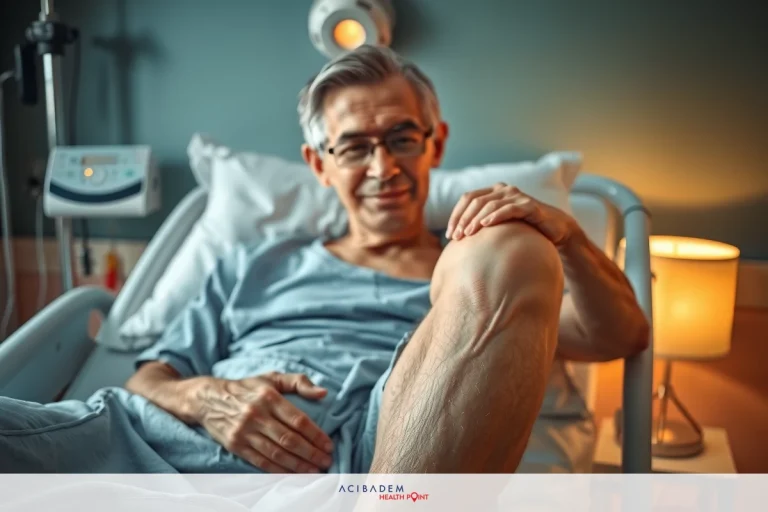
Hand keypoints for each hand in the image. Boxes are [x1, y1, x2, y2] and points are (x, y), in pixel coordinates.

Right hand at [189, 372, 334, 472]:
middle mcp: (257, 414)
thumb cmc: (247, 388)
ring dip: (298, 465)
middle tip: (326, 461)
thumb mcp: (272, 377)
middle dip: (311, 453)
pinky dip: (279, 470)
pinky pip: (261, 461)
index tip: (328, 444)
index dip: (316, 435)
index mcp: (269, 396)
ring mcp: (245, 432)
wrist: (208, 399)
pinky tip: (292, 473)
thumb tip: (323, 392)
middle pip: (289, 439)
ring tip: (314, 470)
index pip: (298, 420)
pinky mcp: (235, 445)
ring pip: (276, 453)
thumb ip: (299, 382)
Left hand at [445, 183, 577, 246]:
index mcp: (494, 192)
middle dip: (463, 219)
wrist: (555, 230)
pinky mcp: (529, 205)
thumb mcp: (499, 226)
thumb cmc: (524, 230)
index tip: (449, 234)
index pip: (468, 198)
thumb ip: (482, 226)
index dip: (456, 215)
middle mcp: (504, 190)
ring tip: (467, 234)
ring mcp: (517, 196)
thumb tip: (456, 240)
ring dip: (475, 219)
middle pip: (475, 201)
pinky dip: (495, 216)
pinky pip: (509, 208)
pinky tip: (485, 225)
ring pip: (490, 204)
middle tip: (455, 237)